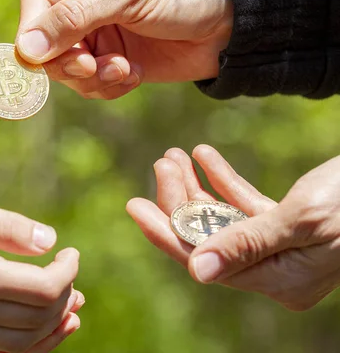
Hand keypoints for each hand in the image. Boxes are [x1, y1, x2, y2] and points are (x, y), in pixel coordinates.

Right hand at [0, 189, 82, 352]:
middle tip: (71, 276)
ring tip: (72, 310)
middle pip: (37, 319)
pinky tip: (38, 332)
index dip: (67, 272)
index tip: (71, 253)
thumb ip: (6, 227)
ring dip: (52, 329)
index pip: (43, 289)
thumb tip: (50, 240)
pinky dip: (25, 346)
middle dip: (64, 297)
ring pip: (21, 346)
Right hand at [16, 0, 232, 99]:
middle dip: (68, 62)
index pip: (36, 5)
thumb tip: (26, 48)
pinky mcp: (109, 63)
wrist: (226, 27)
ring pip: (66, 71)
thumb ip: (74, 18)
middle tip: (91, 66)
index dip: (32, 35)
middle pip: (45, 44)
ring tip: (124, 70)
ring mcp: (95, 36)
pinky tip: (133, 75)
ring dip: (92, 78)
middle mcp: (80, 5)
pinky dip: (109, 86)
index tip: (38, 58)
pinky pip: (90, 86)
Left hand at [127, 144, 339, 310]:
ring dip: (198, 186)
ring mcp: (280, 247)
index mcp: (276, 280)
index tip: (133, 207)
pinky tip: (203, 154)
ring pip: (223, 217)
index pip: (203, 260)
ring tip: (175, 154)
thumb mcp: (301, 218)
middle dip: (180, 200)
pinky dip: (224, 179)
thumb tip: (195, 272)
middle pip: (208, 236)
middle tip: (161, 163)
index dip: (165, 233)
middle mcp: (274, 269)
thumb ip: (246, 244)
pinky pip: (245, 203)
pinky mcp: (287, 223)